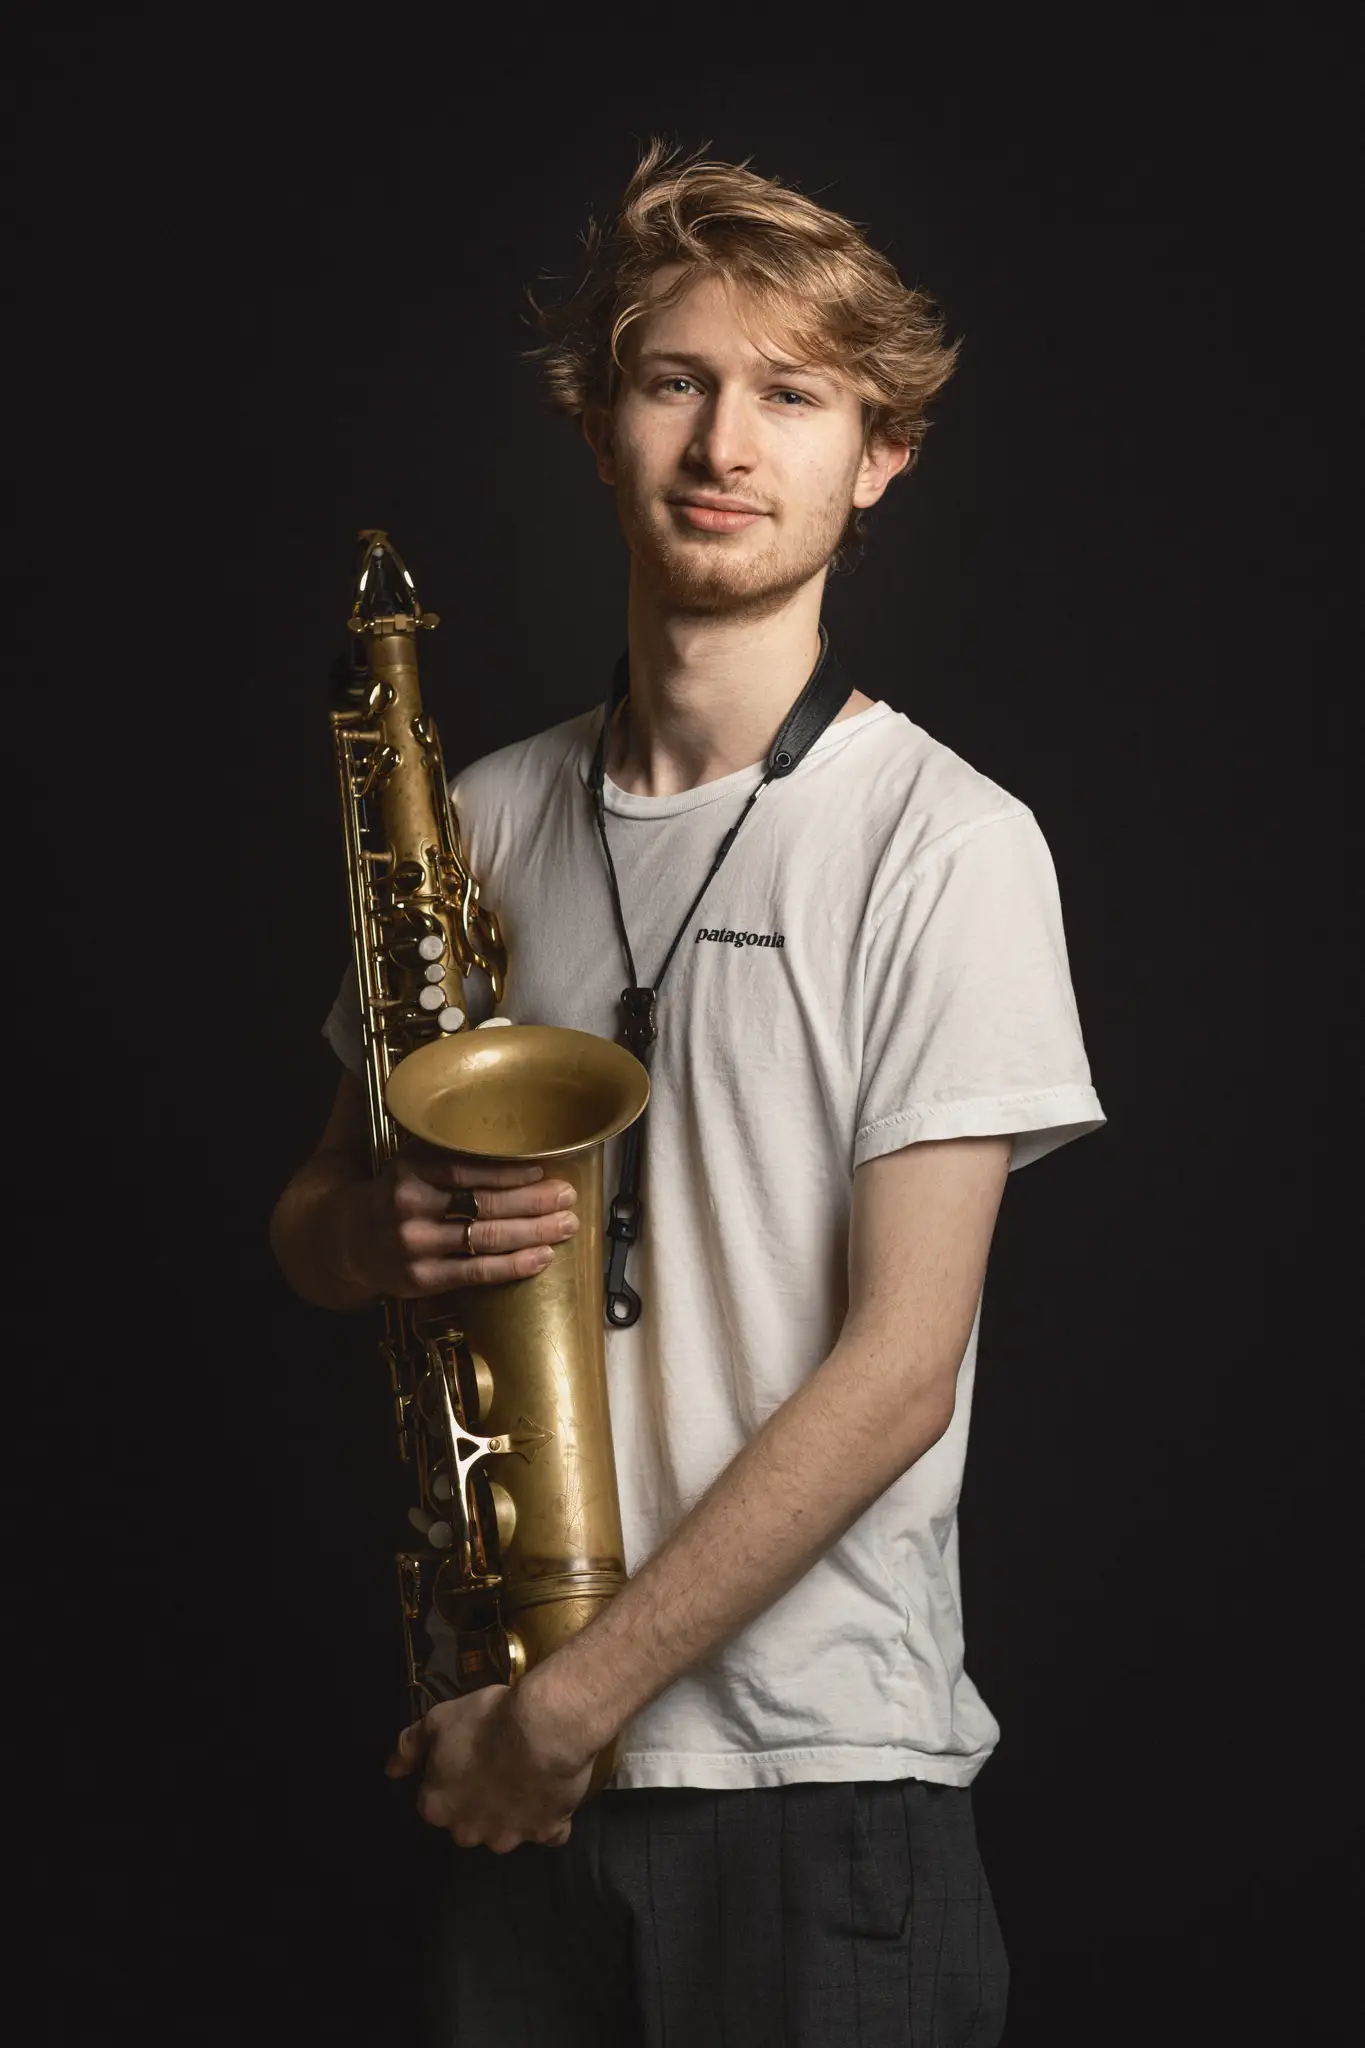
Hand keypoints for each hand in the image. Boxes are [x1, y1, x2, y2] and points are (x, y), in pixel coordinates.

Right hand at [337, 1144, 578, 1297]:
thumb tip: (520, 1148)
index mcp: (410, 1168)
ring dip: (534, 1232)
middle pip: (484, 1203)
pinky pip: (477, 1271)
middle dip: (534, 1201)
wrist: (348, 1238)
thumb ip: (452, 1156)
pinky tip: (541, 1257)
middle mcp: (409, 1204)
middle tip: (567, 1197)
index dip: (510, 1169)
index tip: (544, 1169)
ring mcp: (414, 1243)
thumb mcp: (413, 1164)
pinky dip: (514, 1265)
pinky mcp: (420, 1277)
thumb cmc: (397, 1195)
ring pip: (486, 1238)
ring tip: (565, 1225)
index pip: (468, 1167)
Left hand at [385, 1681, 594, 1851]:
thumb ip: (409, 1748)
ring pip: (506, 1830)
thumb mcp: (437, 1720)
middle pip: (469, 1823)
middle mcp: (468, 1832)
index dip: (450, 1780)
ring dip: (513, 1812)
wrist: (542, 1729)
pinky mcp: (547, 1833)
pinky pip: (548, 1832)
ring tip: (528, 1775)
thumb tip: (391, 1771)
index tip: (466, 1759)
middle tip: (496, 1767)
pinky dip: (551, 1819)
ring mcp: (509, 1837)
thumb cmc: (484, 1722)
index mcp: (438, 1808)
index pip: (435, 1803)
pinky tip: (553, 1792)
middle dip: (479, 1804)